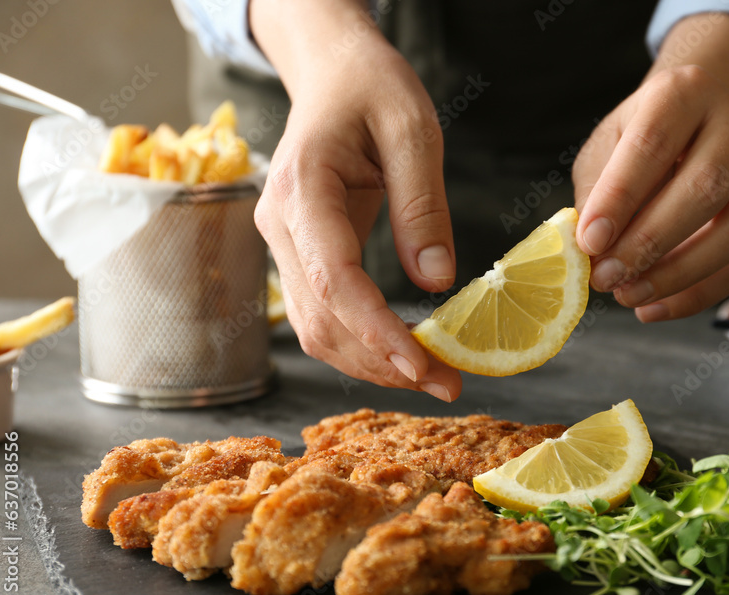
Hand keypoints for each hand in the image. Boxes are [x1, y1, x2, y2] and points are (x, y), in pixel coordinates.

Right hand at [251, 0, 461, 399]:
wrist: (332, 75)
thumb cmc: (372, 89)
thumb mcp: (413, 129)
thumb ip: (423, 205)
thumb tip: (436, 281)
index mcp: (303, 188)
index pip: (334, 279)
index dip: (375, 332)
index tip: (420, 367)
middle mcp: (279, 224)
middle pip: (321, 319)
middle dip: (382, 362)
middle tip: (449, 384)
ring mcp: (283, 243)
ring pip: (315, 328)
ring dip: (371, 363)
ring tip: (434, 377)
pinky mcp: (298, 255)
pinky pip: (322, 314)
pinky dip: (360, 343)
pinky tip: (403, 354)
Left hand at [572, 16, 728, 322]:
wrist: (694, 127)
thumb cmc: (640, 144)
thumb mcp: (606, 150)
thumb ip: (597, 194)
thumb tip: (590, 251)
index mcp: (685, 92)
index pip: (653, 144)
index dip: (620, 198)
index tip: (589, 241)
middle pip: (704, 188)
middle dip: (649, 243)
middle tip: (606, 277)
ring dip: (678, 274)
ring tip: (629, 295)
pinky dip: (698, 293)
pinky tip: (656, 307)